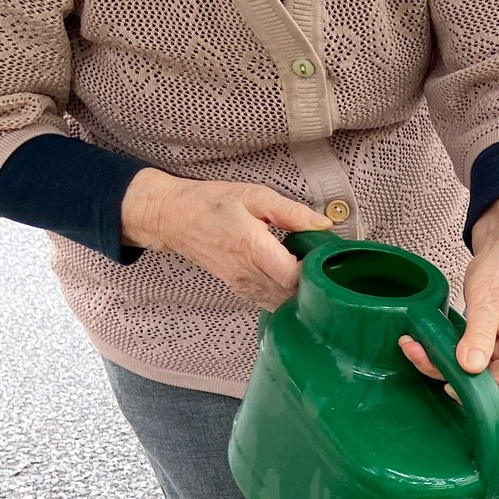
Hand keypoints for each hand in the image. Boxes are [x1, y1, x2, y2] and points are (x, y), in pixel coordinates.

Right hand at [121, 168, 331, 309]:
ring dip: (300, 292)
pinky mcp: (239, 289)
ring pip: (281, 302)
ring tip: (309, 272)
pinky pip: (269, 301)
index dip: (315, 274)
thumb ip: (291, 212)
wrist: (172, 217)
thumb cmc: (211, 203)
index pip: (293, 277)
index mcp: (253, 247)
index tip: (326, 261)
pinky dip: (285, 296)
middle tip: (324, 266)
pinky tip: (292, 280)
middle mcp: (247, 272)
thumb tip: (322, 224)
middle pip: (292, 295)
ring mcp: (242, 284)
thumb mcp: (254, 195)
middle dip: (314, 285)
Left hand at [399, 193, 498, 397]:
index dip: (473, 392)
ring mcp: (498, 346)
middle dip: (445, 372)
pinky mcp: (484, 338)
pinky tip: (423, 340)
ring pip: (466, 369)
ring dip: (438, 360)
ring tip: (413, 344)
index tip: (444, 382)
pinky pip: (461, 353)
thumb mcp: (490, 298)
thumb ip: (480, 334)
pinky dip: (441, 349)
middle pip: (479, 382)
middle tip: (417, 352)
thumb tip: (470, 367)